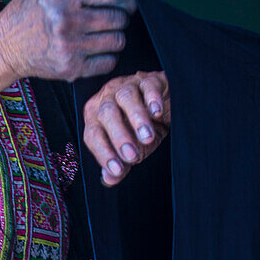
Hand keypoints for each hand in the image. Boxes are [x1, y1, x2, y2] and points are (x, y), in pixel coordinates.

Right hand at [0, 0, 136, 82]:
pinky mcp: (70, 68)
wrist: (4, 47)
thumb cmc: (28, 14)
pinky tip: (95, 51)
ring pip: (117, 41)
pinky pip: (107, 62)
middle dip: (121, 18)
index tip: (129, 3)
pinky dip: (107, 57)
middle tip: (112, 20)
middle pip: (118, 19)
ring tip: (102, 35)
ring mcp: (69, 46)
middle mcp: (66, 20)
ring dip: (115, 38)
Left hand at [82, 70, 170, 185]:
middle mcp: (107, 99)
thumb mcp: (133, 148)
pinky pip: (148, 85)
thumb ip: (121, 163)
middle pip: (106, 114)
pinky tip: (157, 112)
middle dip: (118, 137)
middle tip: (132, 156)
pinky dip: (152, 98)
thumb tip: (108, 179)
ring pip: (126, 98)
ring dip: (135, 119)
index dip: (103, 153)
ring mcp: (128, 86)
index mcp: (96, 117)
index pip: (93, 134)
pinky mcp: (149, 79)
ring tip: (147, 137)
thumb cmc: (141, 127)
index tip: (117, 170)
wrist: (166, 104)